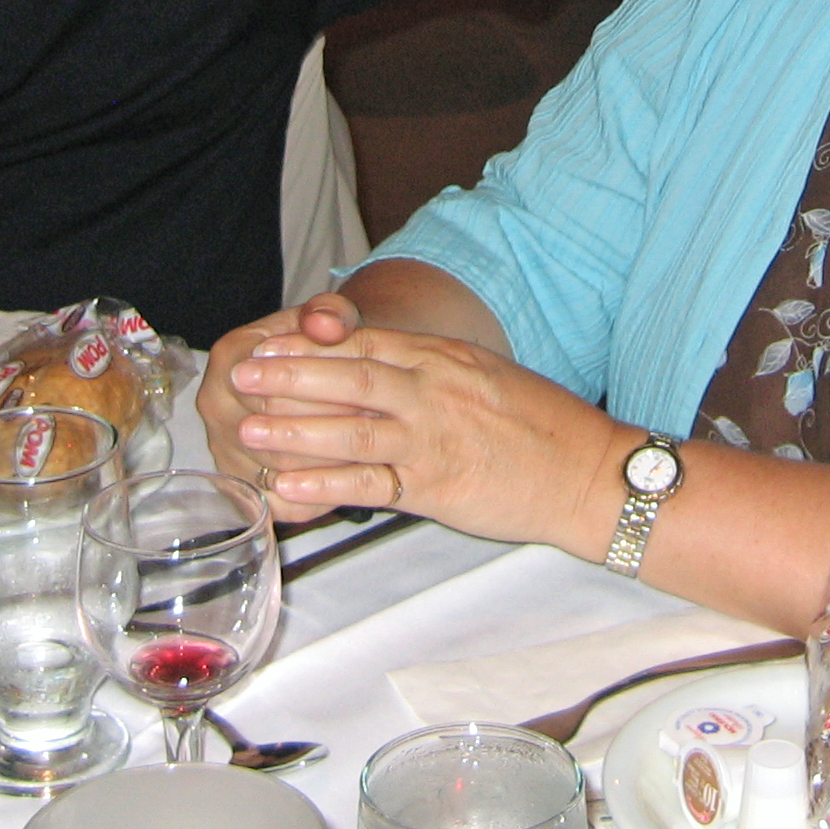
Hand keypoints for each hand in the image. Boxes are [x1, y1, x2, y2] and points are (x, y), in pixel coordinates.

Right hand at [197, 292, 369, 523]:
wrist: (319, 371)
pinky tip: (357, 480)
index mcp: (229, 358)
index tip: (367, 395)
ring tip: (375, 451)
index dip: (322, 395)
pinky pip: (283, 503)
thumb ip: (330, 315)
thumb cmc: (324, 345)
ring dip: (329, 464)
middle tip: (377, 428)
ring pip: (281, 471)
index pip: (270, 388)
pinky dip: (321, 495)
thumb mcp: (331, 318)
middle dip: (327, 429)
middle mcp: (216, 407)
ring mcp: (226, 451)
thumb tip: (326, 323)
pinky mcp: (244, 487)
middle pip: (272, 431)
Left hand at [226, 325, 627, 552]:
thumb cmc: (545, 425)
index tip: (267, 345)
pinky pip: (371, 483)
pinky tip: (290, 485)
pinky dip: (326, 483)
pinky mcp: (437, 485)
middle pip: (347, 376)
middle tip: (240, 376)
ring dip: (293, 428)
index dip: (310, 345)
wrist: (589, 472)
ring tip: (249, 429)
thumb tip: (385, 370)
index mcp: (444, 357)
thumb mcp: (487, 375)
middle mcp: (433, 389)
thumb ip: (435, 370)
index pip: (365, 343)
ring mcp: (433, 437)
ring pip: (350, 427)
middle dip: (288, 376)